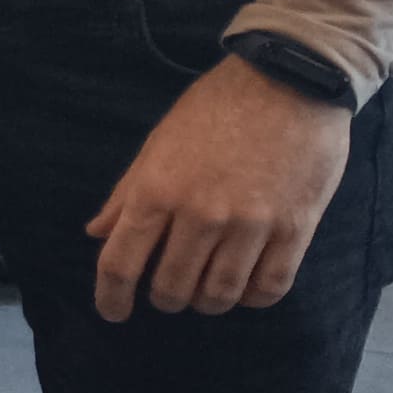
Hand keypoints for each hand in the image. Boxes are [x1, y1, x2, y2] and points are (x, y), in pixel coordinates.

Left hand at [84, 56, 351, 321]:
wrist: (289, 80)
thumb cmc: (217, 108)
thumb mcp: (158, 143)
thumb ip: (127, 193)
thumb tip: (97, 233)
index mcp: (157, 191)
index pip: (120, 264)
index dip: (110, 298)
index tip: (114, 312)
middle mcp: (200, 214)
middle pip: (171, 289)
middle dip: (165, 298)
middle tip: (169, 290)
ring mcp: (250, 223)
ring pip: (219, 295)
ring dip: (207, 301)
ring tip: (206, 290)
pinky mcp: (295, 227)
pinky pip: (270, 286)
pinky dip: (252, 297)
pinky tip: (246, 285)